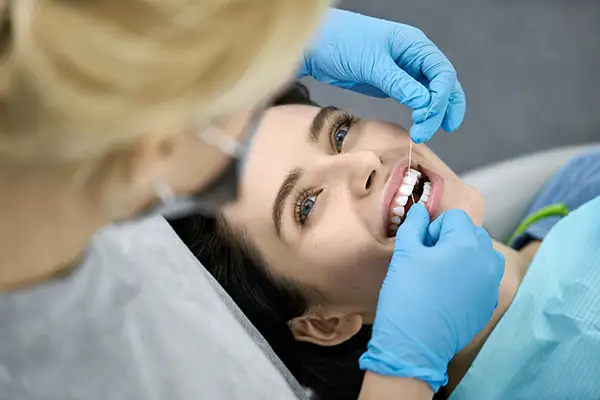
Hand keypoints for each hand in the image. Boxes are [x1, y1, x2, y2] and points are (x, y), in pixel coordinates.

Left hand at [300, 9, 465, 142]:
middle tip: (426, 132)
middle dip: (441, 109)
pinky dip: (419, 112)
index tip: (427, 117)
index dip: (440, 97)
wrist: (315, 46)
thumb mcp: (372, 64)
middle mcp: (414, 56)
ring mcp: (404, 70)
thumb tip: (425, 103)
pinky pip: (415, 98)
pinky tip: (418, 125)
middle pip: (442, 84)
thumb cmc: (341, 42)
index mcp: (414, 44)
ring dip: (432, 114)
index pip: (442, 72)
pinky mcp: (392, 83)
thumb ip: (399, 83)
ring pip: (431, 94)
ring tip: (423, 133)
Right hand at [359, 204, 503, 392]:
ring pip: (479, 256)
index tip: (420, 248)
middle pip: (470, 234)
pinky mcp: (488, 304)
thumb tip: (420, 211)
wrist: (415, 344)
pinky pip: (481, 279)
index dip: (432, 229)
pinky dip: (467, 279)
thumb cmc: (408, 294)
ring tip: (438, 276)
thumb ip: (414, 225)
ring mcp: (491, 284)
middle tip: (426, 261)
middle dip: (450, 241)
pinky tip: (445, 295)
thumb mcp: (404, 253)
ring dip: (462, 258)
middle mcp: (487, 260)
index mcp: (468, 243)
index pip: (453, 218)